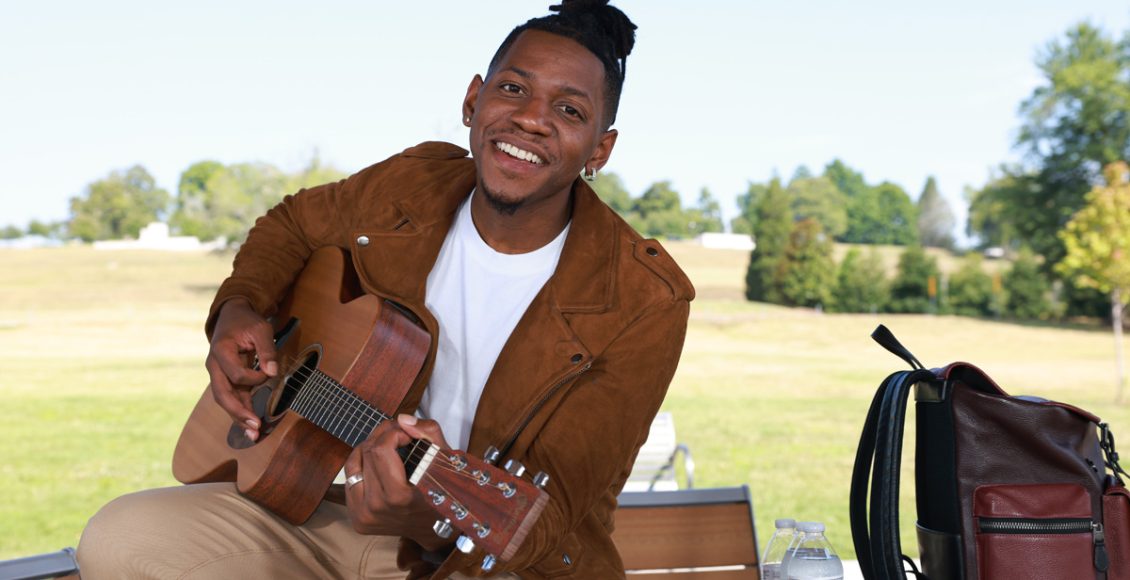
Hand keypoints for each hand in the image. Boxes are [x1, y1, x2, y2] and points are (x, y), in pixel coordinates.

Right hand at [205, 298, 277, 440]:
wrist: (231, 316)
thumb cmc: (246, 321)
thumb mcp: (261, 328)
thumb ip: (267, 349)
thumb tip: (273, 372)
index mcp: (220, 351)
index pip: (235, 374)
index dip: (254, 377)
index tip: (268, 372)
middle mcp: (214, 366)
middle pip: (222, 395)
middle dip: (238, 412)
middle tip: (255, 427)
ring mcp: (218, 374)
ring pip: (225, 400)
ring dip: (238, 418)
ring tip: (254, 435)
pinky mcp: (226, 379)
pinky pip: (232, 398)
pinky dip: (241, 411)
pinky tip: (250, 425)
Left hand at [343, 414, 453, 550]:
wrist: (436, 530)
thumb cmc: (444, 493)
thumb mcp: (445, 461)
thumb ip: (428, 433)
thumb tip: (402, 420)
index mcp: (398, 496)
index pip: (381, 450)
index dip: (394, 433)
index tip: (408, 434)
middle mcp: (376, 508)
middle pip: (368, 453)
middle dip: (383, 435)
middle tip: (398, 433)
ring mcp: (363, 514)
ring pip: (355, 463)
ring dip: (371, 447)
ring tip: (388, 446)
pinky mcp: (356, 517)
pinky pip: (350, 478)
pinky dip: (362, 464)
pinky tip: (377, 462)